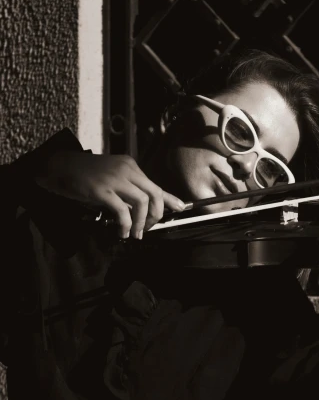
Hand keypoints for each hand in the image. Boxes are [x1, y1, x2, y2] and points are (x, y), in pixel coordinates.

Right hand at [35, 151, 185, 238]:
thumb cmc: (85, 175)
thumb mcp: (112, 178)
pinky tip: (121, 232)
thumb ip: (129, 189)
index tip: (180, 209)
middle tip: (148, 228)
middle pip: (154, 193)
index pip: (155, 184)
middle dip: (156, 215)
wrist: (58, 166)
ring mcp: (114, 179)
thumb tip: (146, 208)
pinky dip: (125, 225)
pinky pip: (122, 211)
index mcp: (130, 165)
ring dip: (141, 222)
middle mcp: (126, 169)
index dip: (168, 199)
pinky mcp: (101, 190)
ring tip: (135, 233)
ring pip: (142, 202)